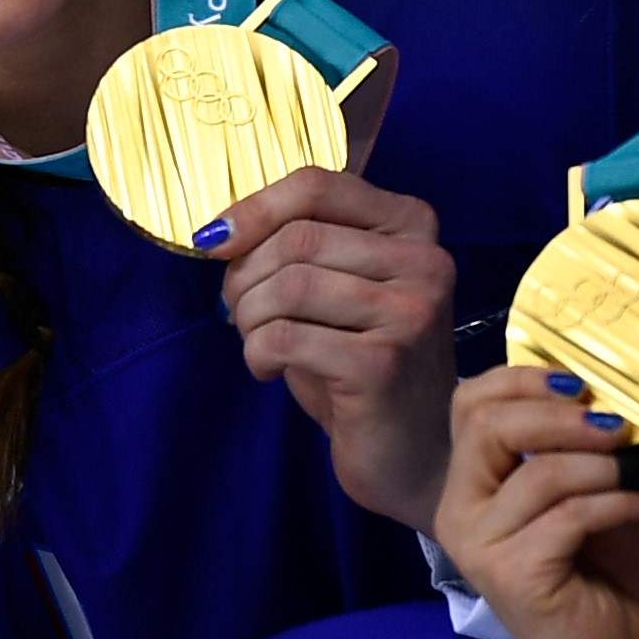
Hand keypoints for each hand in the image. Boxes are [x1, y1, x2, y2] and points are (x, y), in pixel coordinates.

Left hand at [216, 161, 457, 527]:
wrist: (416, 453)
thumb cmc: (362, 362)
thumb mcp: (337, 287)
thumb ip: (297, 244)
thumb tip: (218, 231)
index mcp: (413, 225)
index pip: (317, 186)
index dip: (253, 208)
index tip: (213, 240)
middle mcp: (424, 262)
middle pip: (297, 238)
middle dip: (245, 276)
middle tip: (237, 312)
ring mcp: (411, 313)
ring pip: (289, 285)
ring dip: (249, 317)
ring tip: (256, 341)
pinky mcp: (384, 363)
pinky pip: (285, 337)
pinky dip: (257, 353)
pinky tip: (267, 370)